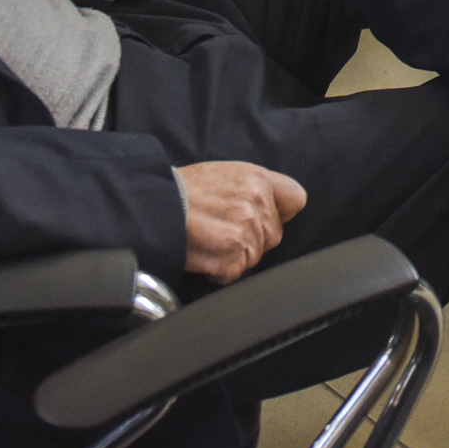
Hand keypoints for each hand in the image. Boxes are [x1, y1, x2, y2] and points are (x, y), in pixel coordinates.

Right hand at [177, 162, 306, 282]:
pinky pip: (234, 273)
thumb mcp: (225, 174)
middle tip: (220, 230)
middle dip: (250, 240)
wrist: (153, 204)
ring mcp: (245, 229)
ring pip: (254, 257)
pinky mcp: (231, 254)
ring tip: (208, 239)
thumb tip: (275, 210)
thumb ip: (254, 189)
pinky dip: (218, 271)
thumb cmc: (183, 190)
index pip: (295, 200)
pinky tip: (202, 253)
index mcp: (257, 179)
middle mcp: (256, 202)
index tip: (264, 218)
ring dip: (233, 257)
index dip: (280, 213)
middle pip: (272, 237)